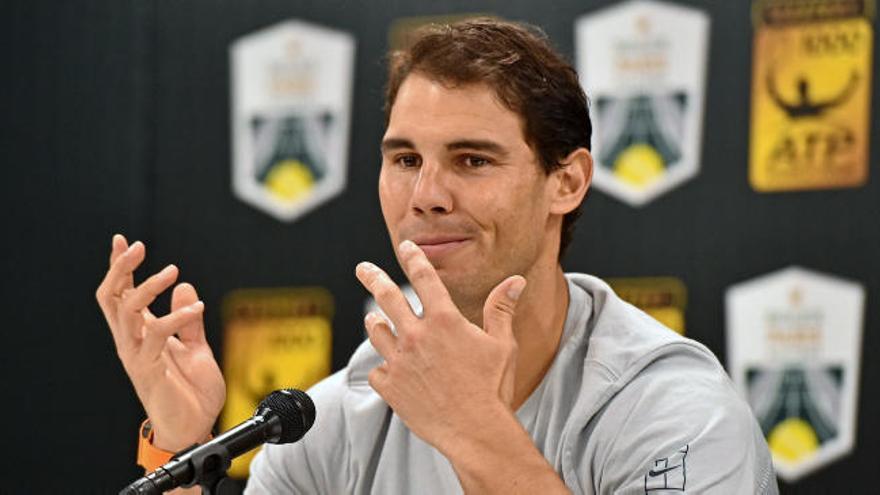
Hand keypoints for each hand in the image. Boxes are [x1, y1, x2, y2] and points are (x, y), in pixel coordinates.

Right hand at [96, 234, 224, 450]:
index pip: (122, 294)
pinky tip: (196, 308)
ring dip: (147, 287)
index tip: (122, 240)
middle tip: (137, 246)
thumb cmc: (192, 393)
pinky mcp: (148, 368)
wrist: (195, 427)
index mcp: (141, 334)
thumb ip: (188, 320)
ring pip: (126, 311)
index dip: (120, 267)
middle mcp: (133, 341)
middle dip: (120, 268)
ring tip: (172, 271)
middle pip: (112, 297)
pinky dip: (176, 317)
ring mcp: (137, 354)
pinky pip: (156, 335)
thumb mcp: (196, 347)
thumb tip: (186, 287)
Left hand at [355, 240, 525, 453]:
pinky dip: (382, 368)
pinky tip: (387, 369)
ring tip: (373, 318)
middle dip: (372, 277)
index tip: (406, 247)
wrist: (476, 431)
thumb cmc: (493, 388)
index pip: (424, 278)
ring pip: (376, 332)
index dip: (414, 258)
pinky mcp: (390, 387)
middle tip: (362, 268)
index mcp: (444, 321)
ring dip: (374, 322)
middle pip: (386, 297)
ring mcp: (399, 362)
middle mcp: (416, 336)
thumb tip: (515, 281)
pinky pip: (377, 371)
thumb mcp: (503, 344)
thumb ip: (501, 309)